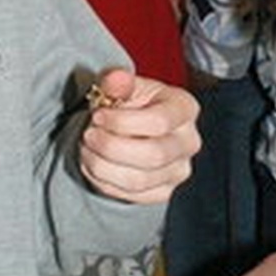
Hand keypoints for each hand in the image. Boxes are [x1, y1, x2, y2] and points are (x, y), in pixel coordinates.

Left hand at [82, 68, 199, 202]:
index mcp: (184, 108)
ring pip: (139, 180)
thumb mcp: (123, 86)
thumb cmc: (130, 104)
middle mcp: (189, 141)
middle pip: (153, 155)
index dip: (122, 122)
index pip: (159, 122)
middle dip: (111, 147)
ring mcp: (179, 170)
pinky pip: (132, 195)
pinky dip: (105, 182)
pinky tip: (94, 165)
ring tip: (86, 149)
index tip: (97, 116)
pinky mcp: (164, 192)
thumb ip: (117, 82)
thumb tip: (116, 79)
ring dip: (103, 166)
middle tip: (88, 135)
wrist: (130, 129)